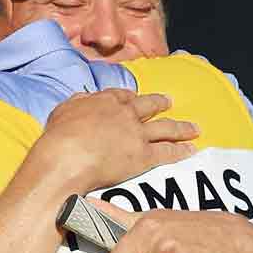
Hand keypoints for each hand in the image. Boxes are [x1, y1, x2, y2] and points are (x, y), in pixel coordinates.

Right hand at [29, 90, 198, 193]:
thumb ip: (77, 103)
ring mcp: (137, 133)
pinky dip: (181, 150)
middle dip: (161, 103)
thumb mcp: (63, 110)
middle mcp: (125, 113)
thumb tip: (84, 99)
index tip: (137, 97)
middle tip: (170, 102)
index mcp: (105, 101)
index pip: (123, 95)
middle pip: (149, 106)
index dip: (132, 97)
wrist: (67, 157)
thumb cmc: (59, 137)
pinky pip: (167, 152)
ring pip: (165, 128)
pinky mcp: (144, 155)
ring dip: (182, 127)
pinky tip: (191, 150)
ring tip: (194, 128)